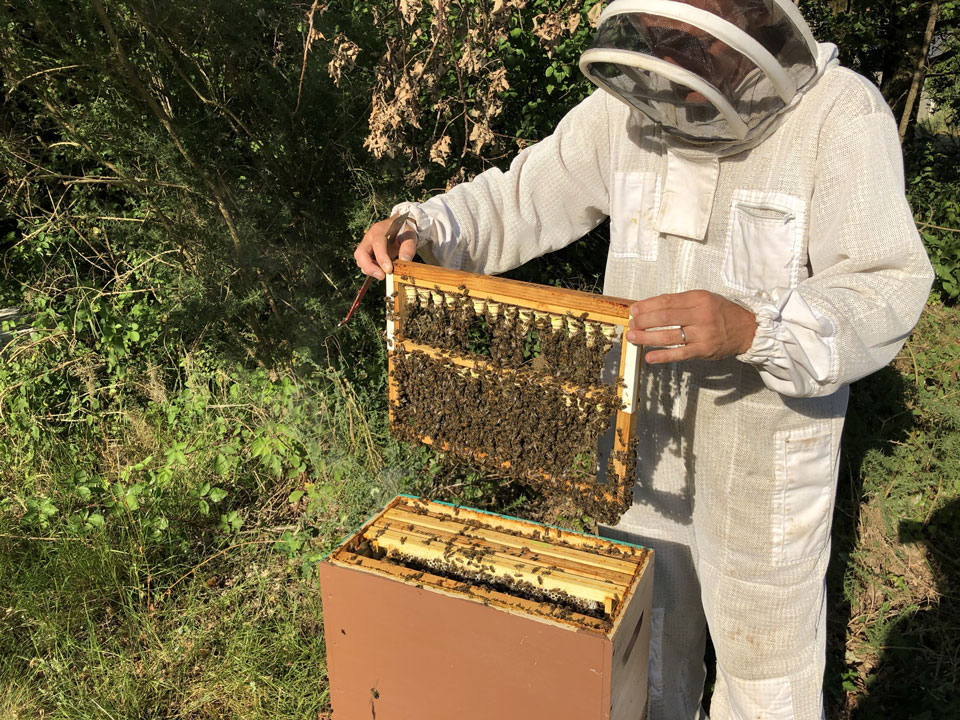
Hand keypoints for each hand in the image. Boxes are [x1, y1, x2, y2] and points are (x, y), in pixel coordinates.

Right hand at [354, 216, 417, 279]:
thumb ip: (408, 248)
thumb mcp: (410, 236)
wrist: (398, 227)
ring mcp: (366, 245)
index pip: (377, 244)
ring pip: (360, 260)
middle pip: (361, 253)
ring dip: (370, 270)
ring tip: (383, 274)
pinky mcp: (366, 253)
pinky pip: (364, 263)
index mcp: (379, 230)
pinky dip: (371, 270)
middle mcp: (369, 237)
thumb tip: (405, 261)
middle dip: (369, 267)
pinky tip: (381, 271)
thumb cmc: (403, 231)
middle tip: (382, 276)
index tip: (389, 270)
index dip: (381, 258)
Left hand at [624, 290, 757, 363]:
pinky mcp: (704, 350)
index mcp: (699, 298)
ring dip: (647, 337)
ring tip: (633, 337)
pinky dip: (663, 356)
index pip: (667, 301)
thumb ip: (681, 302)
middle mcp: (701, 315)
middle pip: (665, 317)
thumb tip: (651, 307)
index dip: (647, 306)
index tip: (634, 310)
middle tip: (632, 324)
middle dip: (644, 321)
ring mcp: (703, 334)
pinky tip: (649, 356)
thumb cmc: (722, 312)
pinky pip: (680, 354)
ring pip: (669, 336)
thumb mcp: (704, 299)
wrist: (748, 329)